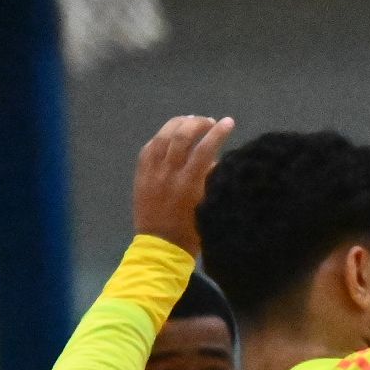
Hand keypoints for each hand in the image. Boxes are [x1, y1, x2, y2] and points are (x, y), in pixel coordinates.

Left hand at [133, 116, 232, 257]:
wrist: (160, 247)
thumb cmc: (191, 233)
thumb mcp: (209, 209)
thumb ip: (211, 182)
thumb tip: (214, 161)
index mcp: (188, 184)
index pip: (205, 149)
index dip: (217, 132)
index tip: (229, 122)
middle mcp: (168, 173)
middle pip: (181, 137)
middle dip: (196, 124)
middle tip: (208, 122)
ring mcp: (151, 173)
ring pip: (162, 138)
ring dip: (177, 125)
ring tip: (189, 121)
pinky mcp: (141, 175)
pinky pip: (148, 148)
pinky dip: (160, 138)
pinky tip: (168, 136)